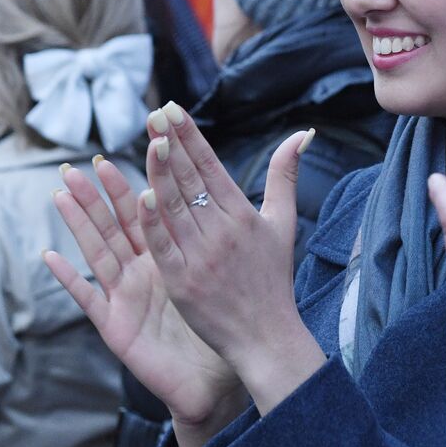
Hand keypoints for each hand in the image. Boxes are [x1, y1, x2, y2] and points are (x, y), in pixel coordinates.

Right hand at [43, 157, 243, 430]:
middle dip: (97, 197)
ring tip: (61, 196)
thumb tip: (243, 204)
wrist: (213, 382)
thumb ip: (225, 239)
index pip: (149, 214)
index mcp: (168, 258)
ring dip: (78, 225)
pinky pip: (88, 300)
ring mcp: (125, 299)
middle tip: (78, 165)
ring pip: (98, 253)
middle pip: (116, 227)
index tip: (119, 154)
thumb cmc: (220, 329)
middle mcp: (141, 274)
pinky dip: (69, 279)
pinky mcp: (117, 327)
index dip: (134, 184)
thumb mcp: (222, 277)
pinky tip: (50, 257)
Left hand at [141, 102, 326, 413]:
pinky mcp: (183, 283)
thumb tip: (303, 132)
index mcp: (243, 215)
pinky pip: (164, 246)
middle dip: (173, 143)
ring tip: (149, 140)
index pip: (211, 167)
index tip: (173, 109)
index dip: (191, 137)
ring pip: (176, 207)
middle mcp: (223, 232)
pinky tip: (142, 195)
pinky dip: (154, 222)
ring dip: (161, 172)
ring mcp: (202, 257)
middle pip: (192, 180)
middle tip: (155, 113)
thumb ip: (285, 175)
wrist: (267, 337)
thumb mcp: (284, 223)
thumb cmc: (274, 278)